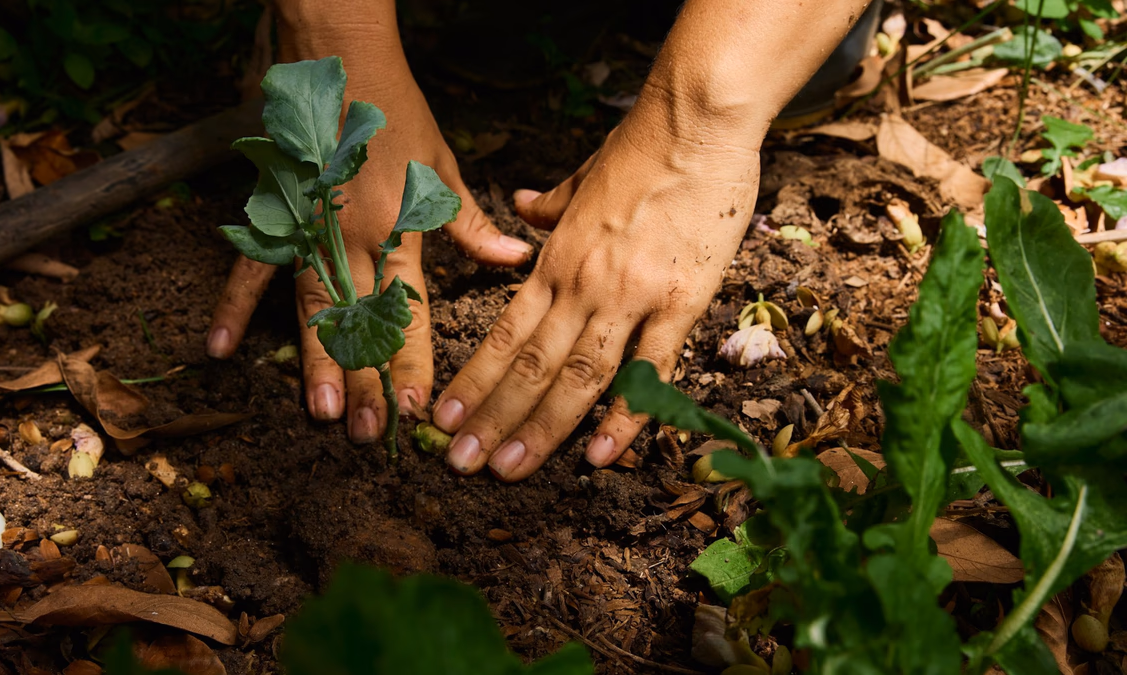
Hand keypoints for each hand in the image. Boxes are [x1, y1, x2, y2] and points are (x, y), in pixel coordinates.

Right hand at [208, 9, 532, 442]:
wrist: (338, 56)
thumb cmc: (395, 111)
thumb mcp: (441, 164)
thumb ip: (468, 223)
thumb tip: (514, 260)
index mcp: (398, 228)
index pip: (409, 312)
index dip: (414, 364)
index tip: (418, 410)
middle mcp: (353, 238)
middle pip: (361, 323)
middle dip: (366, 381)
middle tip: (368, 434)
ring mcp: (307, 228)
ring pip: (312, 307)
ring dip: (315, 361)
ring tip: (320, 413)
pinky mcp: (271, 213)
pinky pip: (250, 266)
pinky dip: (234, 305)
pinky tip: (222, 350)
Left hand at [431, 87, 760, 480]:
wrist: (696, 121)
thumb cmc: (640, 146)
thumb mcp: (581, 177)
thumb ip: (548, 206)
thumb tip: (518, 205)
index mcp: (555, 259)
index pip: (502, 334)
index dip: (471, 381)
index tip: (444, 418)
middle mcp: (582, 285)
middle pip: (529, 366)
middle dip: (491, 419)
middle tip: (459, 464)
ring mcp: (631, 296)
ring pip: (577, 377)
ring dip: (540, 429)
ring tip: (507, 470)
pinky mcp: (682, 301)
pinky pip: (650, 370)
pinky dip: (626, 416)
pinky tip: (601, 455)